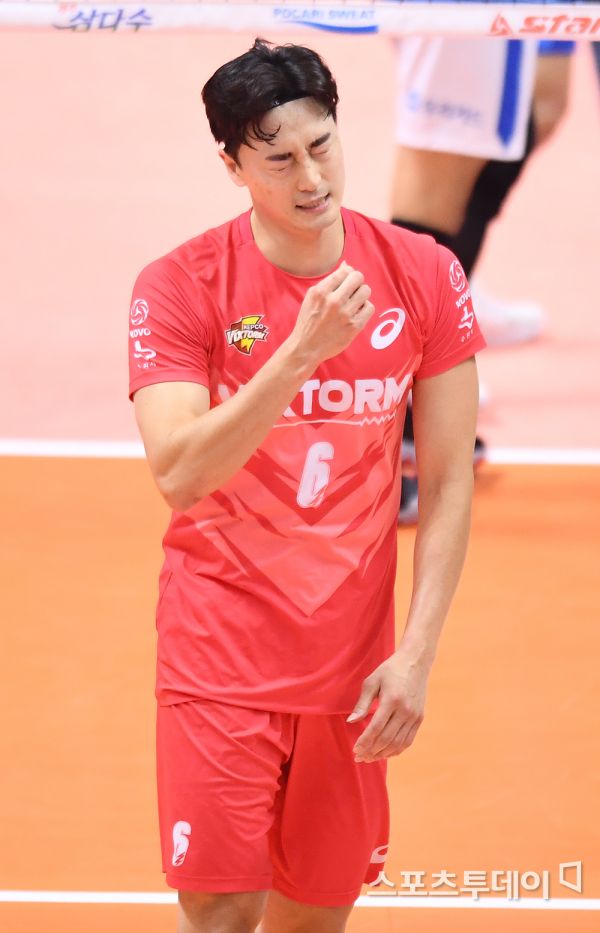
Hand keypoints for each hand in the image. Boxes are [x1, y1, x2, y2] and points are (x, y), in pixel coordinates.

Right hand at [289, 262, 373, 365]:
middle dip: (356, 281)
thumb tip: (347, 265)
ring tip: (354, 302)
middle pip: (358, 277)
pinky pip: (370, 307)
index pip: (345, 271)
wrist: (307, 348)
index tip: (345, 282)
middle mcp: (333, 301)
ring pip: (366, 291)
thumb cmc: (309, 321)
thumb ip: (329, 281)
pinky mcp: (354, 326)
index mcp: (320, 292)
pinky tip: (356, 312)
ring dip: (361, 294)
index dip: (348, 274)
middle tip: (352, 290)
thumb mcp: (312, 297)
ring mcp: (345, 314)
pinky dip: (365, 308)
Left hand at [347, 648, 429, 762]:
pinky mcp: (419, 718)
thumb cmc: (390, 670)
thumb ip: (362, 703)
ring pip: (398, 743)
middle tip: (359, 758)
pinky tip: (385, 753)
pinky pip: (408, 740)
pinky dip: (396, 750)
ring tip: (370, 758)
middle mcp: (405, 710)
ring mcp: (414, 716)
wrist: (415, 662)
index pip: (376, 728)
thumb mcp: (372, 681)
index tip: (355, 750)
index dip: (364, 742)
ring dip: (383, 754)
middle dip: (371, 751)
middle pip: (386, 739)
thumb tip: (352, 722)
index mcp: (392, 700)